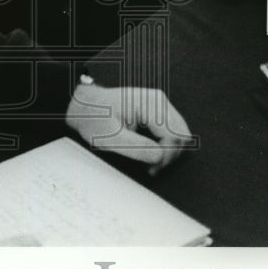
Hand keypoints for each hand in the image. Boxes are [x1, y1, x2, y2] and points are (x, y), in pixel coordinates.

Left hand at [65, 84, 192, 175]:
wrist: (85, 105)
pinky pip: (173, 130)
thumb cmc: (95, 118)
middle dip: (170, 155)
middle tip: (151, 167)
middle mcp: (159, 100)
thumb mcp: (112, 139)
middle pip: (182, 134)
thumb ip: (137, 149)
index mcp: (149, 104)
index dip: (165, 156)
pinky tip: (152, 151)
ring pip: (180, 133)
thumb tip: (160, 158)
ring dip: (169, 150)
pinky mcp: (158, 109)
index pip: (174, 136)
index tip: (151, 168)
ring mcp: (160, 103)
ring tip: (151, 161)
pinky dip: (166, 144)